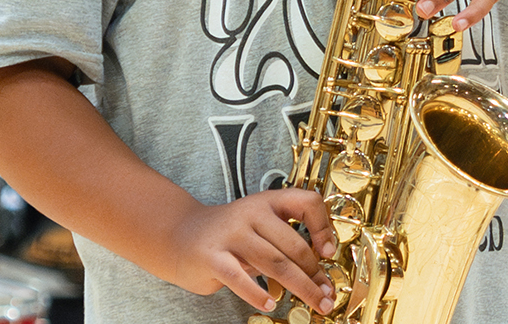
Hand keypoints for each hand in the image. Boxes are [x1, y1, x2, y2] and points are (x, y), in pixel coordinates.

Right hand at [160, 189, 336, 315]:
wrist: (178, 235)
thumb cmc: (228, 236)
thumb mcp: (258, 227)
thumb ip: (283, 243)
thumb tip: (318, 276)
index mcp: (267, 202)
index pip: (306, 202)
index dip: (323, 227)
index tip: (329, 252)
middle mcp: (250, 213)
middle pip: (294, 245)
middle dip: (315, 274)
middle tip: (327, 294)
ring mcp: (230, 234)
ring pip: (275, 263)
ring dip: (300, 287)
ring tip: (315, 303)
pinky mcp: (211, 256)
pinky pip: (241, 279)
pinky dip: (258, 295)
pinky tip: (270, 304)